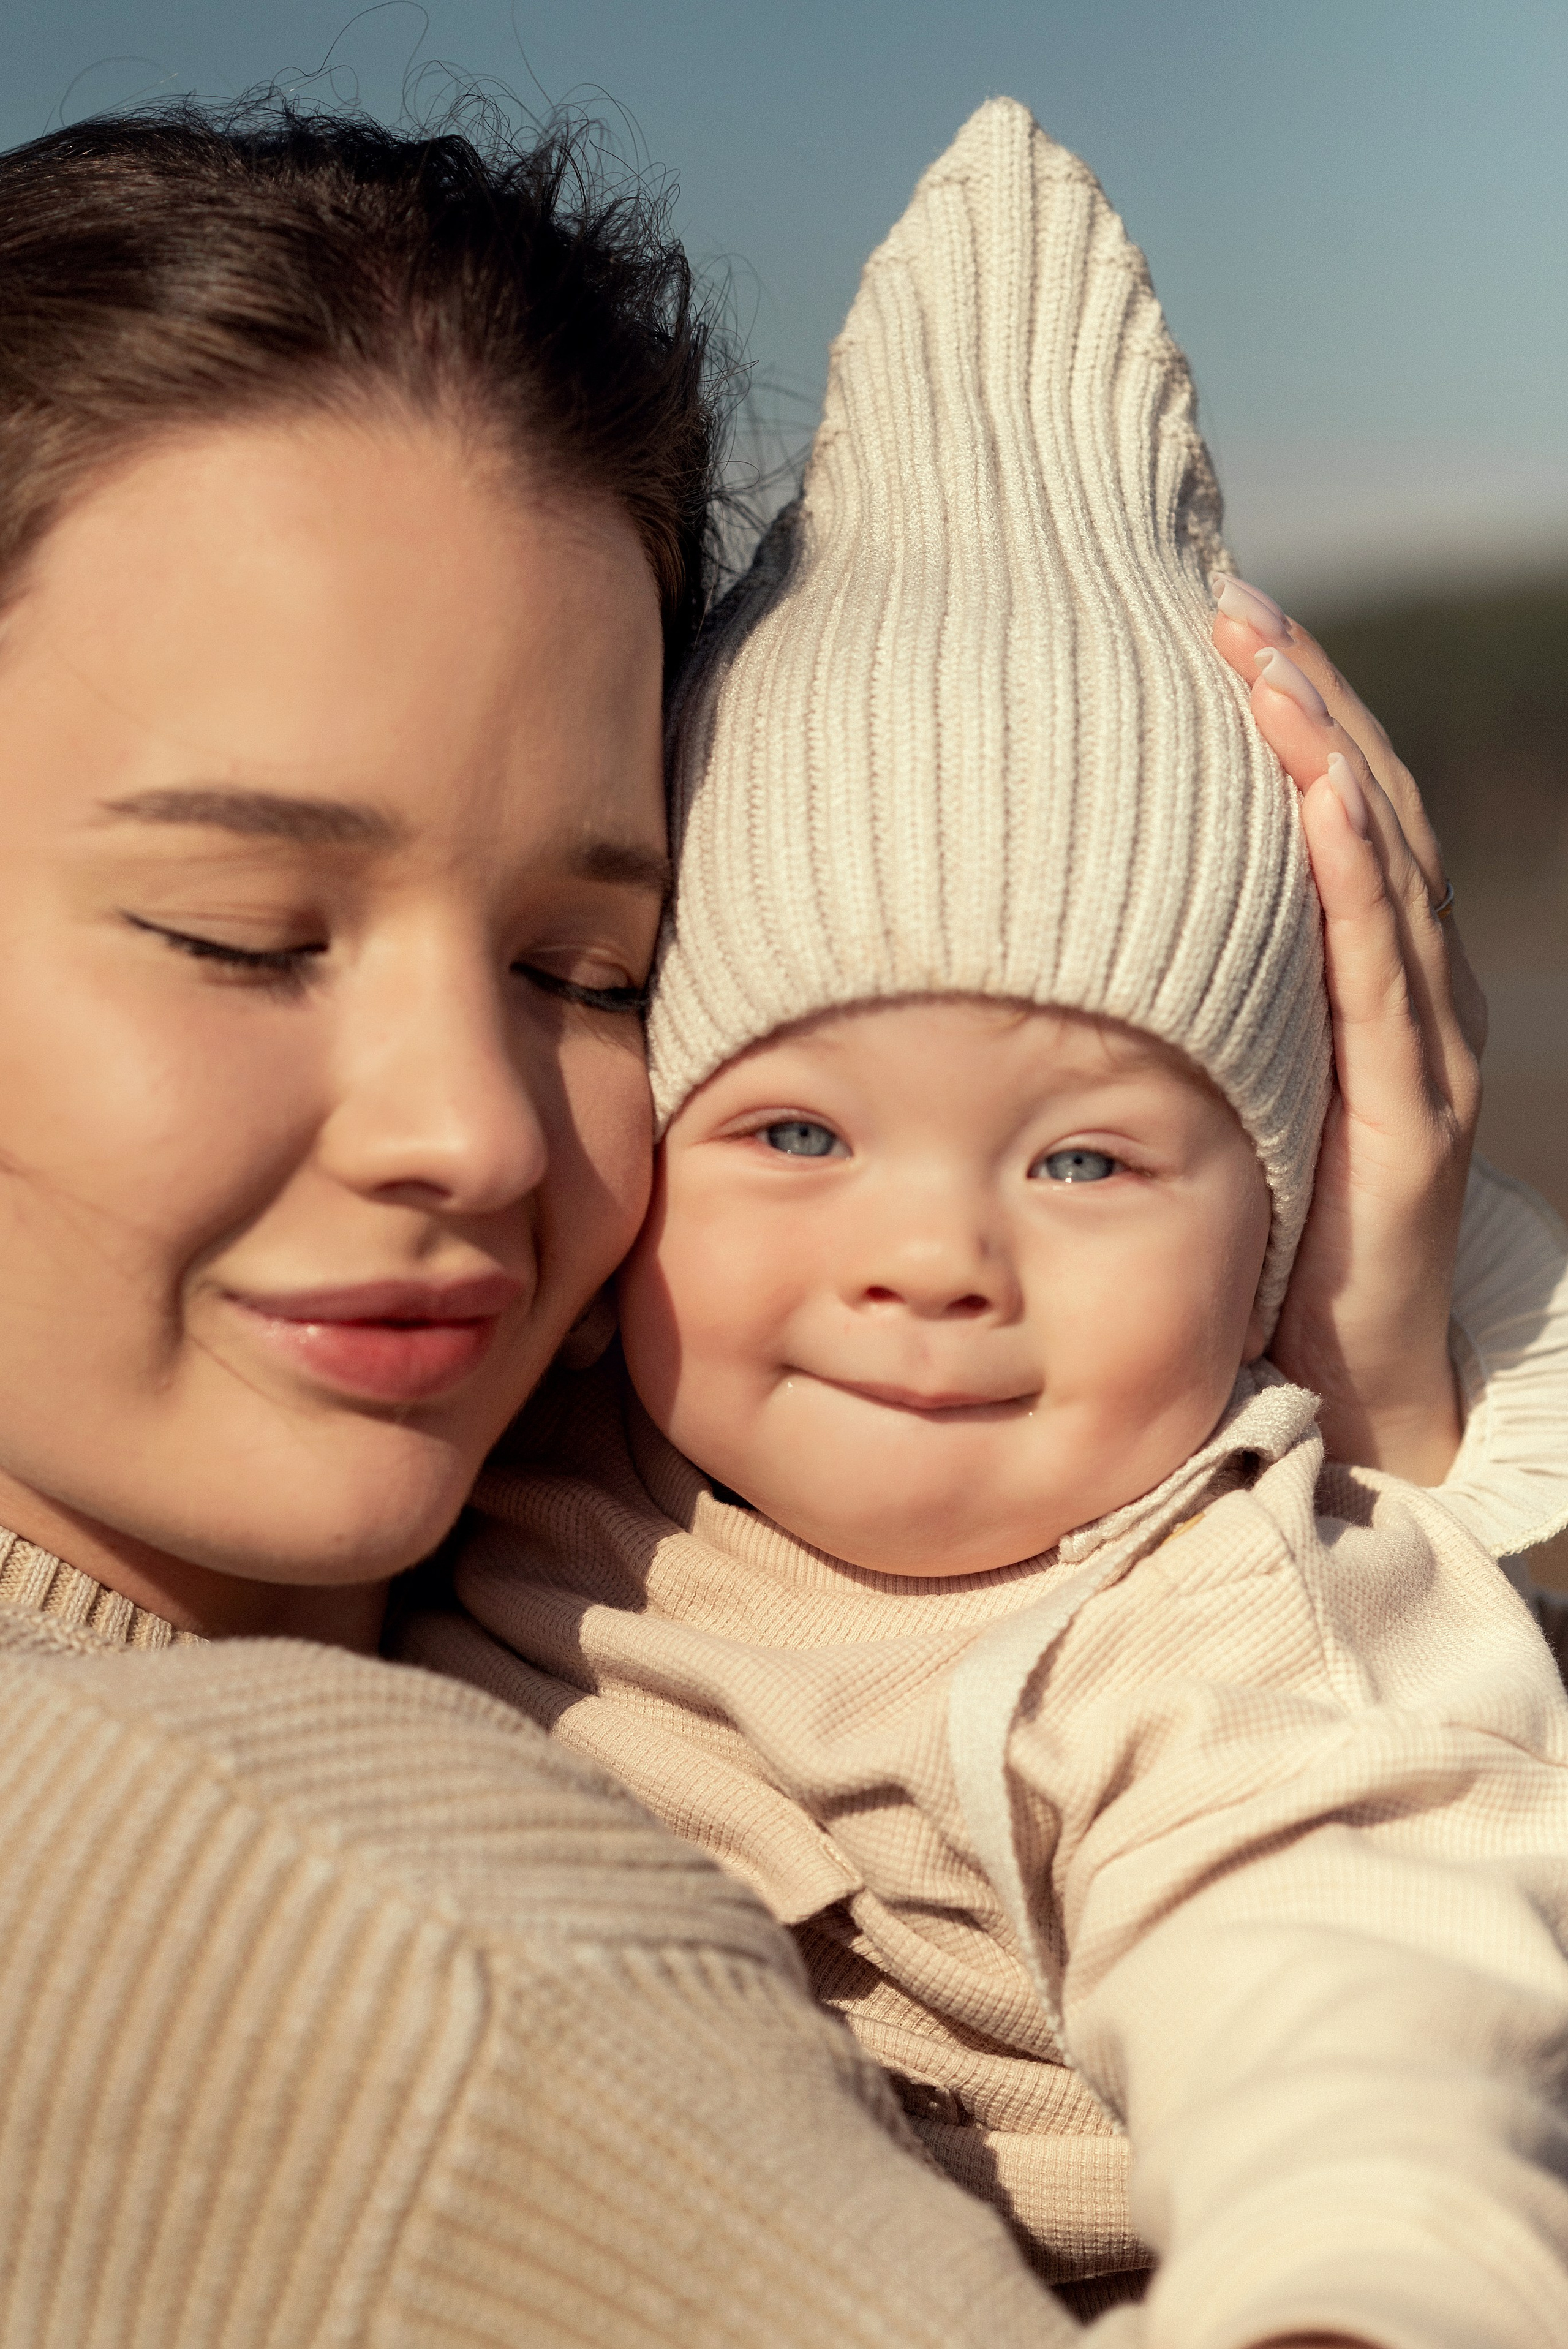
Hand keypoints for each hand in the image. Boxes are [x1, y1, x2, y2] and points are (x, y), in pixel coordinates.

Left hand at [1211, 578, 1484, 1482]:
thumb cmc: (1262, 1225)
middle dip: (1301, 697)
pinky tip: (1319, 803)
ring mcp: (1424, 1050)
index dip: (1284, 707)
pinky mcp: (1415, 1119)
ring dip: (1327, 756)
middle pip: (1363, 809)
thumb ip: (1169, 1001)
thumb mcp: (1209, 1083)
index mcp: (1356, 977)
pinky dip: (1357, 883)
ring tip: (1266, 659)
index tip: (1213, 612)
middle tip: (1228, 595)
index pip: (1328, 810)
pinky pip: (1386, 982)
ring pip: (1384, 870)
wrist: (1344, 1370)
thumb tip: (1036, 918)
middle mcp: (1405, 992)